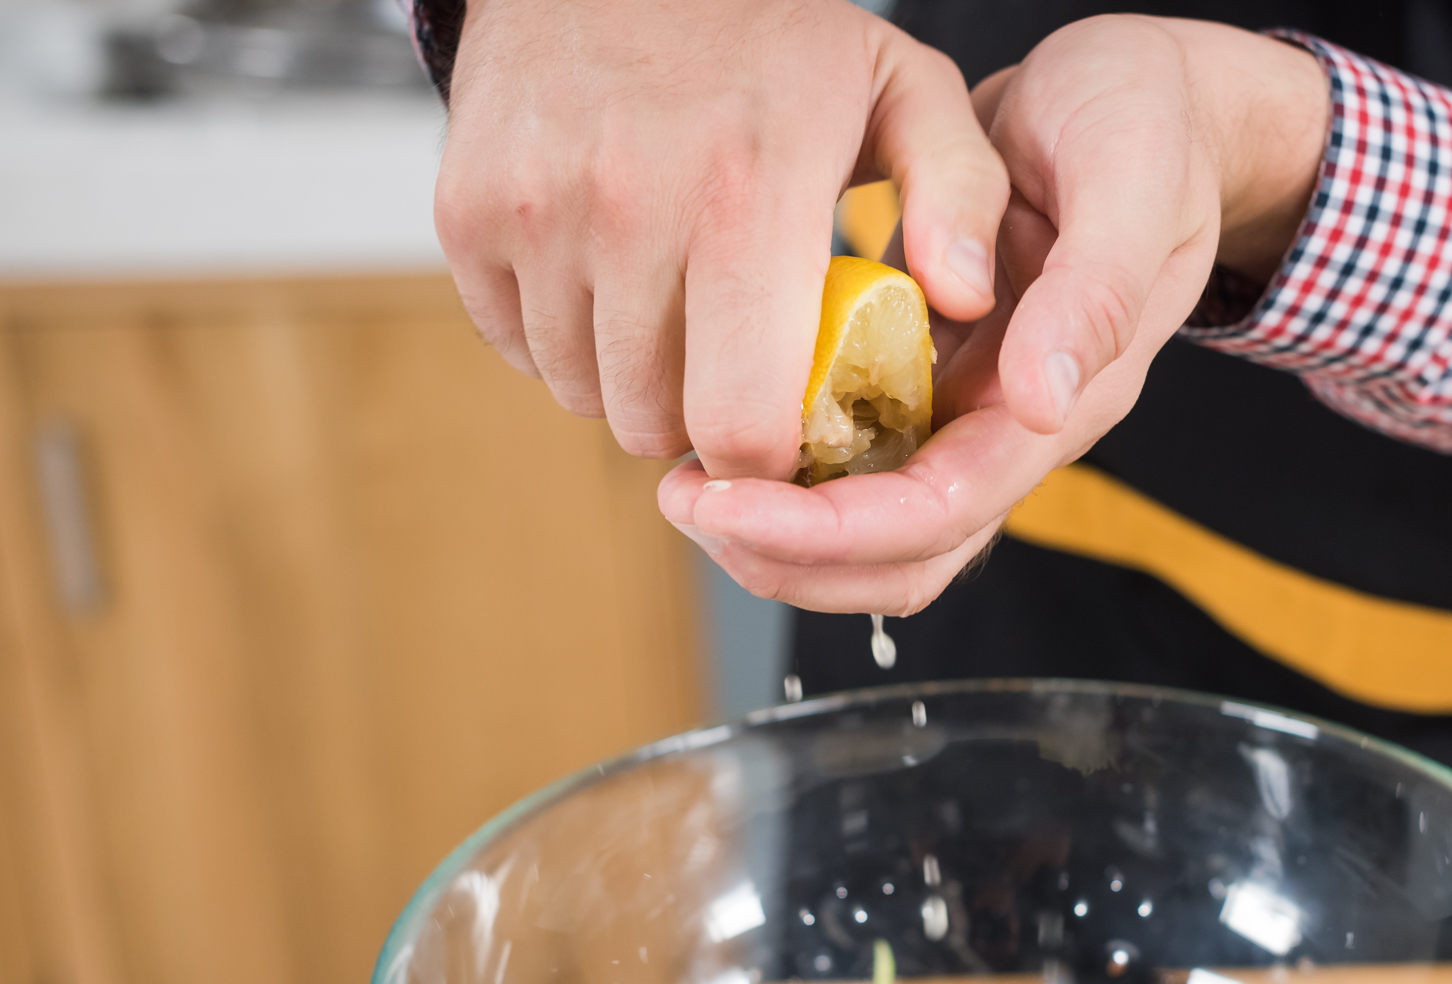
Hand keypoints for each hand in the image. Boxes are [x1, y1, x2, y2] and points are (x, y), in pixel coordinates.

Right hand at [434, 0, 1008, 475]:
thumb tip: (969, 300)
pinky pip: (517, 348)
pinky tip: (611, 280)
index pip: (741, 426)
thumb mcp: (899, 88)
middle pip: (655, 425)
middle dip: (701, 423)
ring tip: (677, 313)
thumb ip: (961, 196)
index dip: (769, 459)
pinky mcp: (467, 214)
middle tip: (735, 366)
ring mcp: (534, 211)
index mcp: (748, 194)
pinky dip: (563, 339)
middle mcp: (627, 207)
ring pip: (584, 395)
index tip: (789, 433)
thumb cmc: (773, 37)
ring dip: (632, 382)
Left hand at [657, 16, 1327, 613]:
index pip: (942, 511)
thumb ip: (1093, 295)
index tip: (729, 503)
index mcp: (1065, 399)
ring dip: (778, 532)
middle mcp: (1012, 427)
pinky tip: (723, 431)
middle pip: (901, 557)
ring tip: (689, 485)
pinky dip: (786, 472)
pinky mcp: (933, 381)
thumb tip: (1041, 402)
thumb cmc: (1142, 128)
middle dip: (788, 554)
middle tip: (686, 502)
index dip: (833, 530)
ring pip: (873, 531)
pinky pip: (855, 463)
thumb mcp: (1129, 182)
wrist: (1143, 104)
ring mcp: (971, 411)